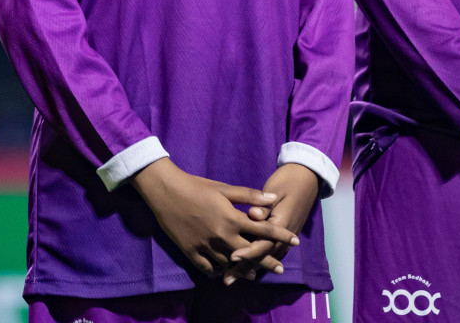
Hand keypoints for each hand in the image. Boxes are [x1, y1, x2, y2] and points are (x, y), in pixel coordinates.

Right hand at [131, 159, 297, 277]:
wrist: (164, 190)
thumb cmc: (195, 186)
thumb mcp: (222, 188)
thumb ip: (249, 196)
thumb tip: (273, 199)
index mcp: (231, 218)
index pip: (263, 229)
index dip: (281, 235)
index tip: (295, 241)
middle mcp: (221, 235)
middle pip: (251, 252)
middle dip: (267, 261)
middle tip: (279, 269)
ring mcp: (206, 245)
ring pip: (230, 263)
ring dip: (243, 269)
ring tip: (252, 274)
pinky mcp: (191, 251)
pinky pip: (208, 267)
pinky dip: (217, 271)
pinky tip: (222, 272)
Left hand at [222, 163, 319, 283]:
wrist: (306, 179)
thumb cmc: (287, 182)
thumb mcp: (275, 190)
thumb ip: (264, 205)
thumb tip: (253, 215)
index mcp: (280, 223)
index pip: (263, 243)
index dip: (248, 252)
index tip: (232, 258)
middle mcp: (284, 235)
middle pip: (262, 256)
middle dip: (244, 268)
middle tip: (226, 280)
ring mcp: (285, 237)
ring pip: (266, 256)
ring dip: (249, 268)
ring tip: (231, 277)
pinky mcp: (282, 236)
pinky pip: (269, 251)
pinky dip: (257, 261)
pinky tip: (244, 267)